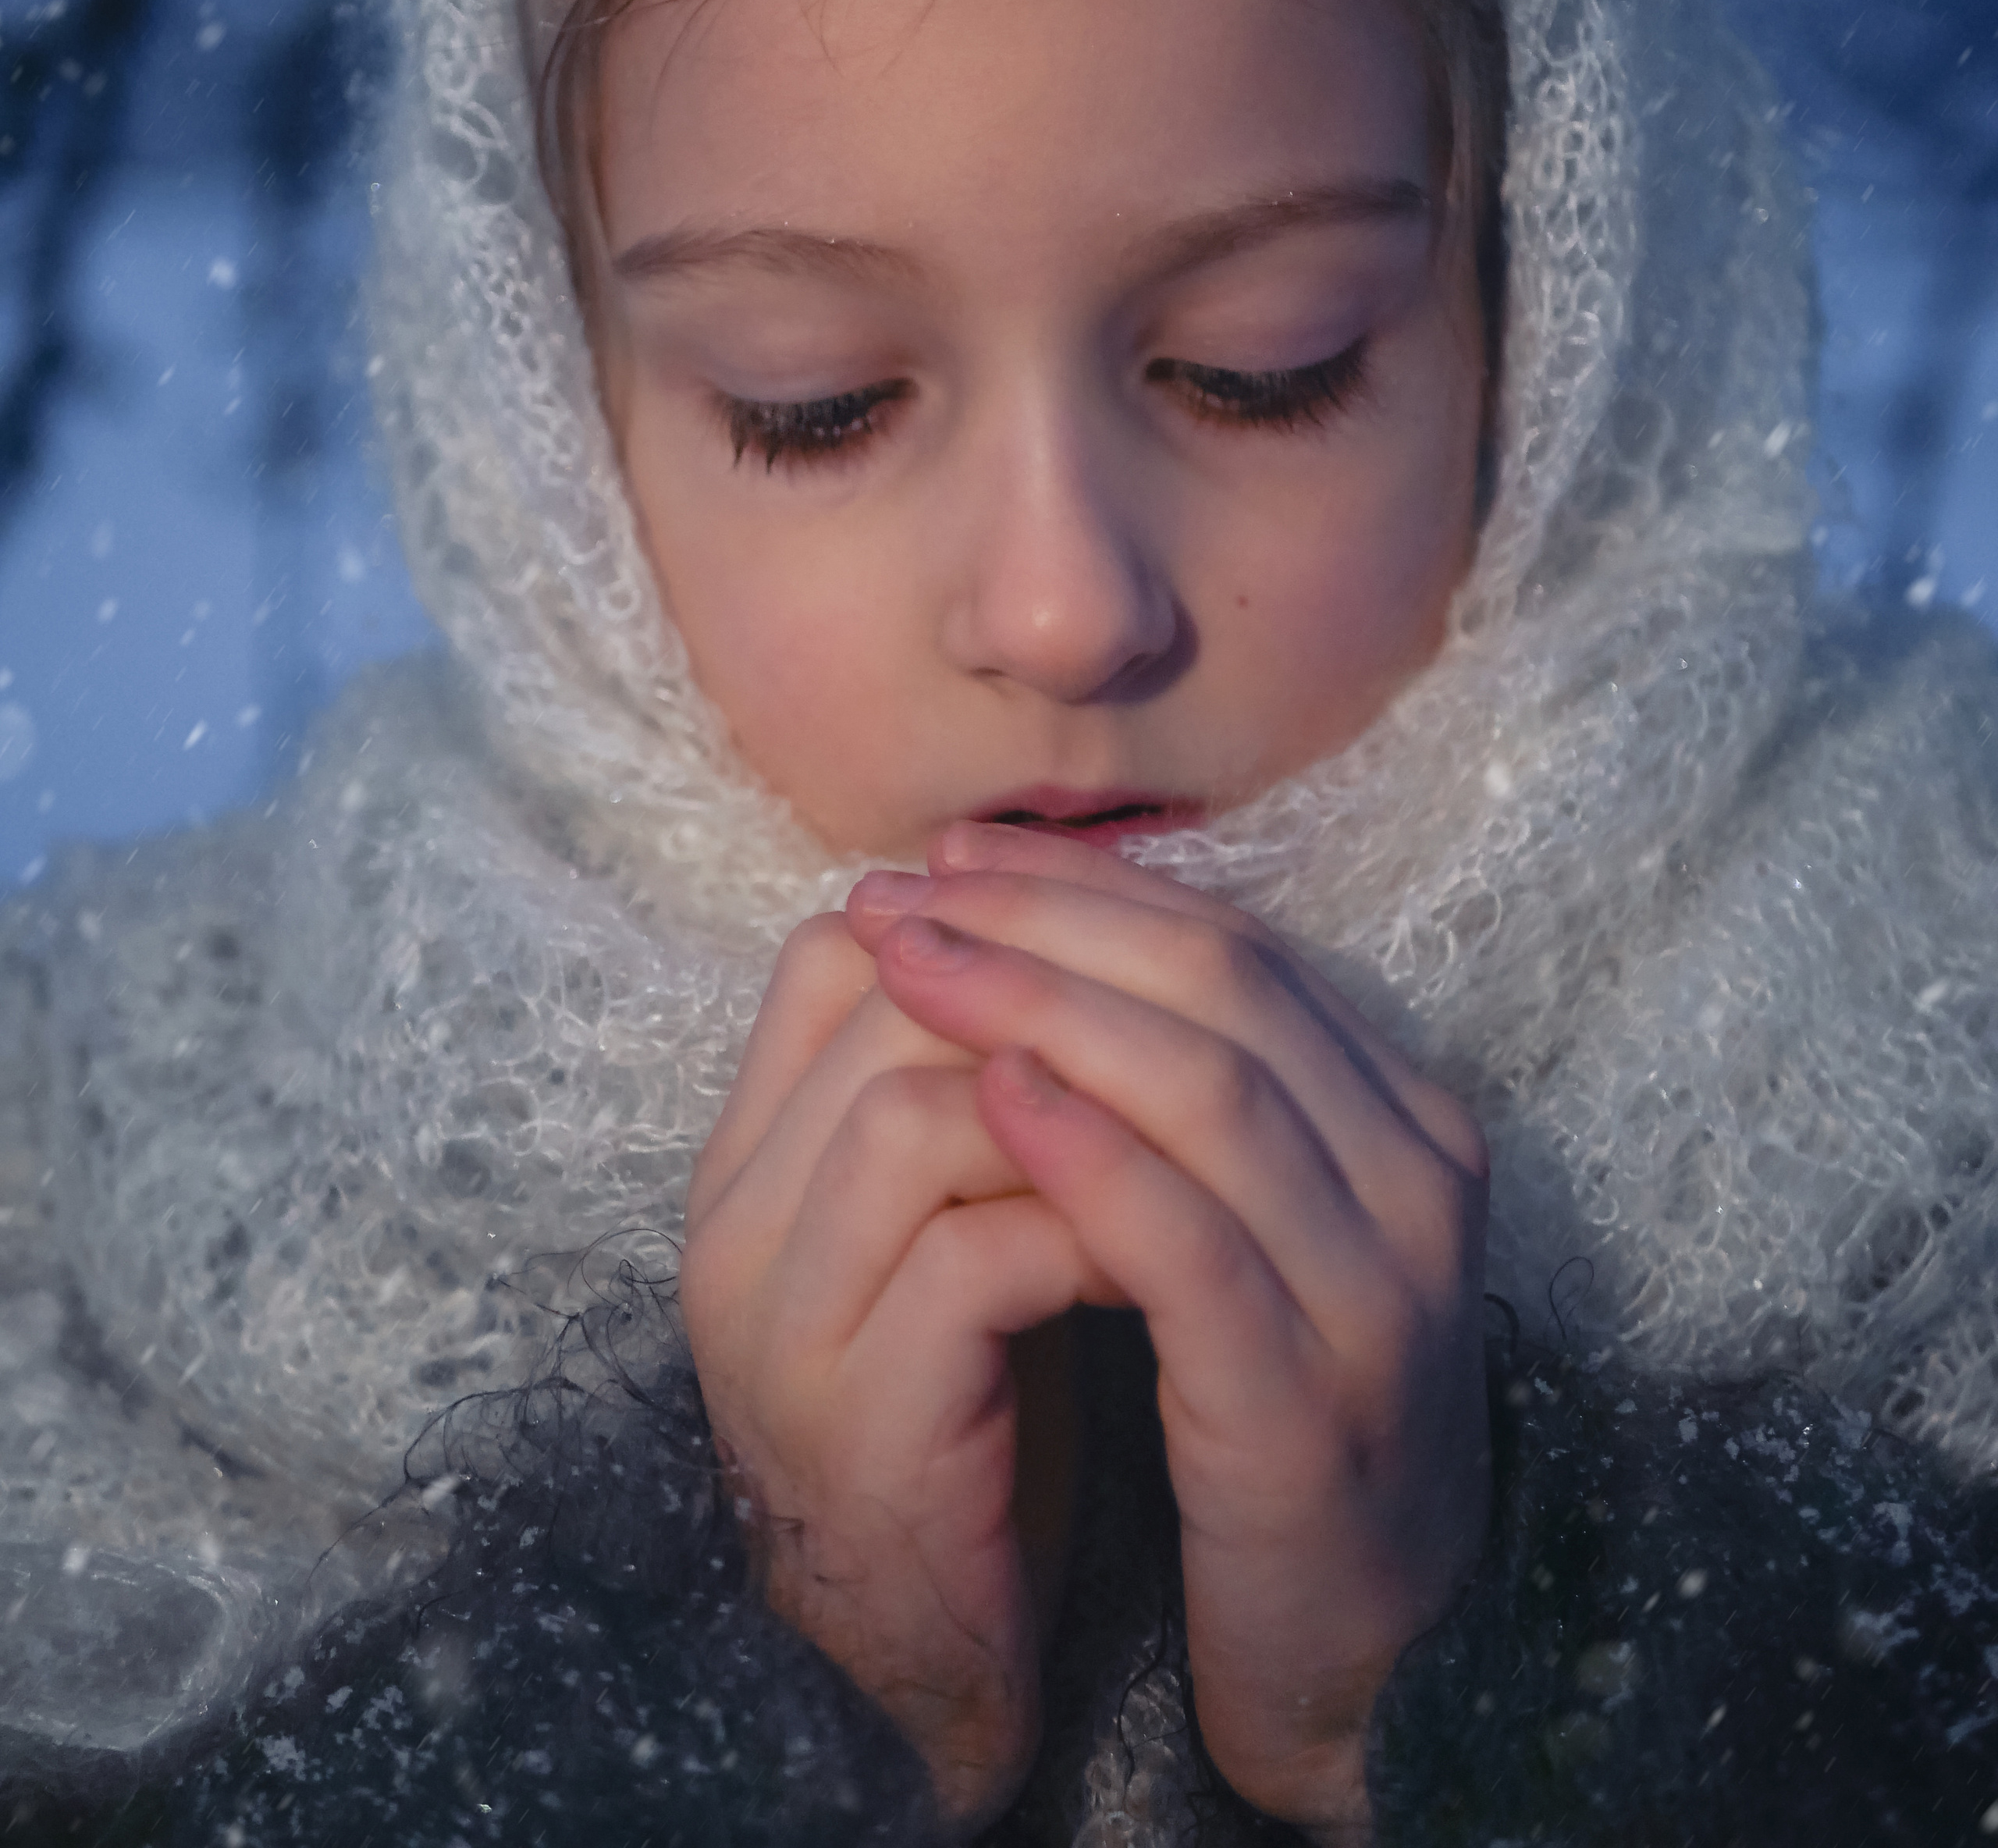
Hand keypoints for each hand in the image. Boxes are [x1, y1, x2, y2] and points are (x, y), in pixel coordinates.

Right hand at [679, 910, 1118, 1833]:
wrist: (922, 1652)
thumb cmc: (959, 1410)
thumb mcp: (938, 1230)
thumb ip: (960, 1103)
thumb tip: (1067, 938)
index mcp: (742, 1166)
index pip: (824, 959)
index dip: (976, 931)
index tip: (1100, 950)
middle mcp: (733, 1230)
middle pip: (877, 1015)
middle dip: (1042, 999)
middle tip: (1166, 1025)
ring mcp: (781, 1328)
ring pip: (912, 1118)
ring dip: (1066, 1108)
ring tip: (1171, 1129)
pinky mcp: (860, 1426)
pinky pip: (976, 1262)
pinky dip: (1084, 1230)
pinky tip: (1159, 1251)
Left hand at [845, 823, 1490, 1842]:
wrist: (1366, 1644)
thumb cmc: (1280, 1399)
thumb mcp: (1262, 1221)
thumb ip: (1197, 1089)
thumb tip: (1042, 925)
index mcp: (1409, 1120)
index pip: (1242, 949)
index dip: (1089, 887)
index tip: (952, 856)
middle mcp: (1420, 1185)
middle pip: (1224, 994)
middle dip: (1050, 924)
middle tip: (905, 894)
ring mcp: (1377, 1294)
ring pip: (1208, 1092)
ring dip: (1044, 1007)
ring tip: (912, 967)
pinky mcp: (1304, 1402)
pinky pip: (1188, 1245)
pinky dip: (1086, 1155)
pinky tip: (989, 1097)